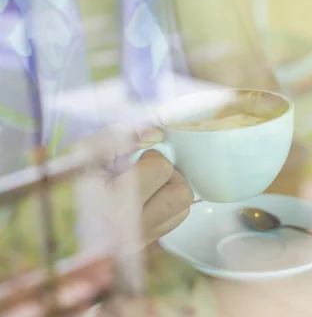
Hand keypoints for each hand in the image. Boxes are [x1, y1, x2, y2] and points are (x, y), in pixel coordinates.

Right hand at [74, 125, 192, 252]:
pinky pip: (175, 219)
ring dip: (170, 190)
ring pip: (183, 207)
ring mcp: (140, 242)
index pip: (161, 169)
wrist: (60, 214)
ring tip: (147, 184)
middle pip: (182, 192)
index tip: (134, 159)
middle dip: (169, 174)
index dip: (151, 156)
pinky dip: (168, 204)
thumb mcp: (91, 147)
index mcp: (117, 204)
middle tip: (146, 171)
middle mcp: (132, 231)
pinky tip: (147, 197)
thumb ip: (125, 135)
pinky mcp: (146, 245)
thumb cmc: (74, 175)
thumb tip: (157, 135)